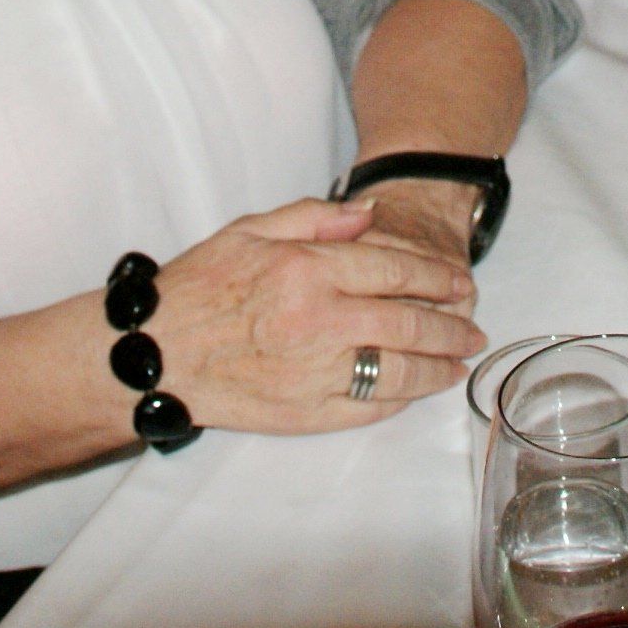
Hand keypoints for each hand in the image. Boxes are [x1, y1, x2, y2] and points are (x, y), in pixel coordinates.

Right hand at [150, 196, 482, 432]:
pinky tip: (413, 390)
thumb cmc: (199, 287)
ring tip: (457, 364)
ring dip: (438, 368)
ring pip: (399, 371)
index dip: (437, 277)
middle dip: (453, 327)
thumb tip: (371, 214)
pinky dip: (399, 399)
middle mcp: (319, 320)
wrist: (153, 353)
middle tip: (474, 330)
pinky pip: (368, 407)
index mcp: (308, 270)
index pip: (396, 269)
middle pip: (410, 323)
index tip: (461, 284)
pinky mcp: (305, 413)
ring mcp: (315, 371)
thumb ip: (315, 217)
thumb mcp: (251, 229)